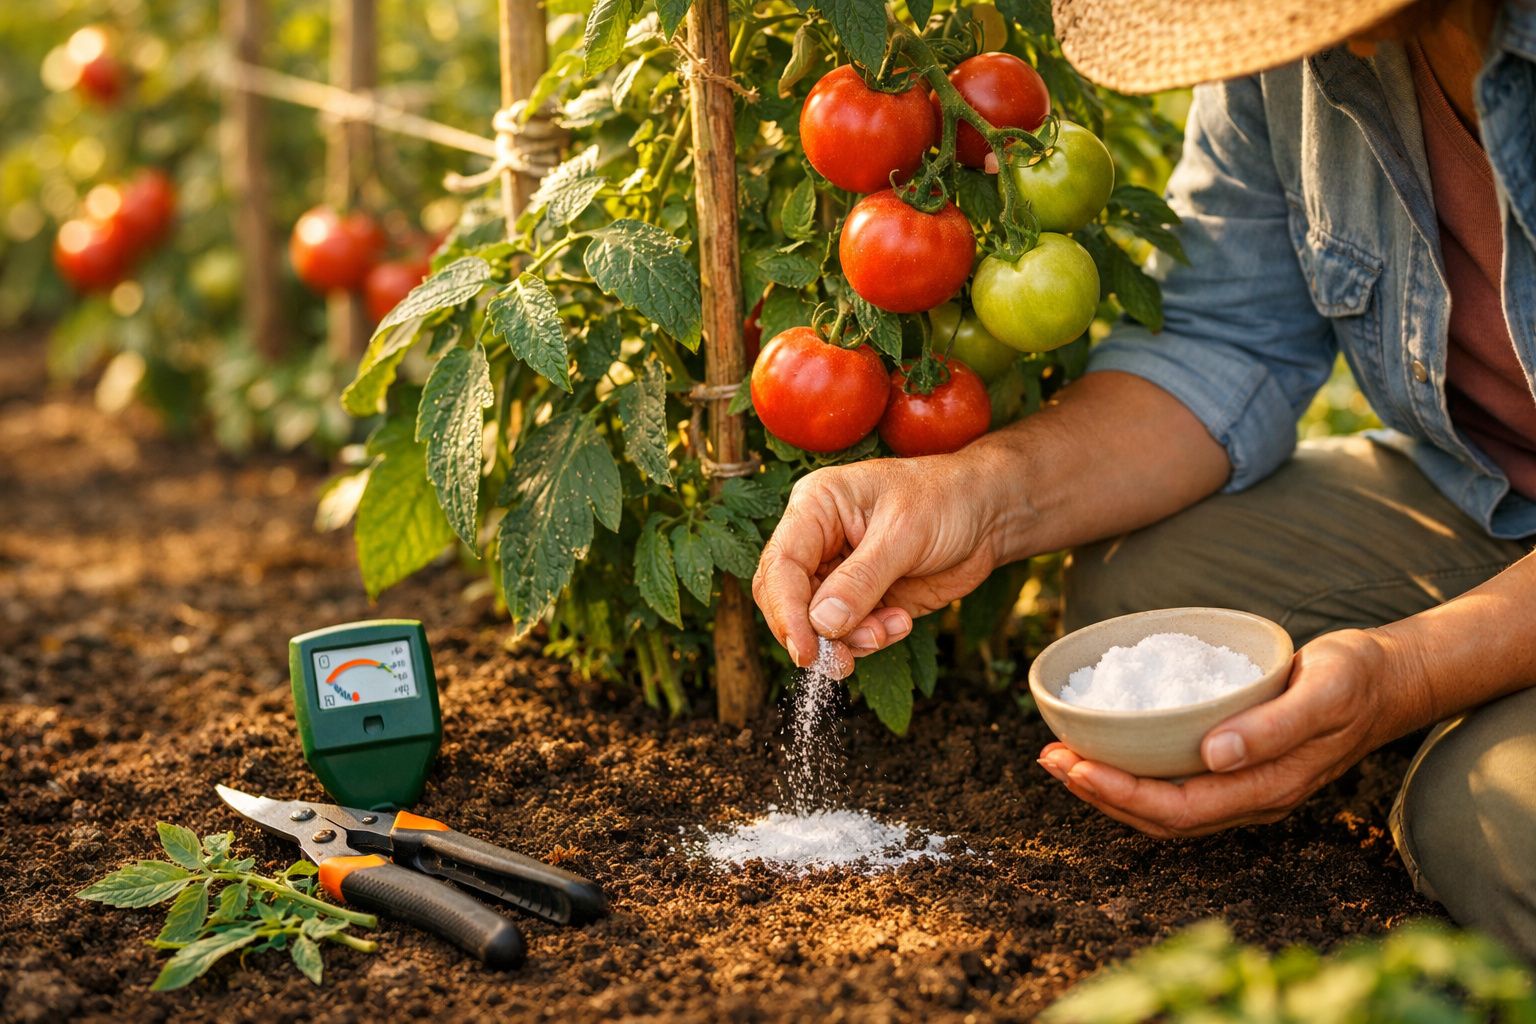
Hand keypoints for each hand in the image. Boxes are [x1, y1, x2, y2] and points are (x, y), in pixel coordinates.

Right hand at [752, 452, 1004, 675]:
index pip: (781, 565)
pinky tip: (900, 621)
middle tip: (841, 661)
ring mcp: (839, 573)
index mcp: (816, 507)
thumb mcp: (904, 533)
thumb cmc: (946, 499)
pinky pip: (848, 633)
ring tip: (889, 629)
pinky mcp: (862, 600)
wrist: (989, 513)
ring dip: (849, 640)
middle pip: (787, 600)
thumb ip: (861, 579)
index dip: (786, 612)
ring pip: (816, 624)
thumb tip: (822, 623)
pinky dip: (870, 639)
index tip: (806, 651)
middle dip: (813, 634)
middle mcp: (818, 541)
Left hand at [1037, 629, 1402, 836]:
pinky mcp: (1237, 765)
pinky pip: (1175, 783)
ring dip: (1109, 787)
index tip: (1072, 765)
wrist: (1389, 678)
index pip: (1178, 809)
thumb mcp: (1323, 693)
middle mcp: (1250, 798)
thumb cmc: (1356, 679)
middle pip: (1161, 817)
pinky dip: (1133, 772)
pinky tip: (1107, 749)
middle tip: (1048, 759)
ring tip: (1062, 758)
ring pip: (1164, 806)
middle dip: (1099, 793)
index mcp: (1268, 788)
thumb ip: (1273, 728)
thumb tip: (1213, 756)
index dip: (1119, 794)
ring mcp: (1244, 786)